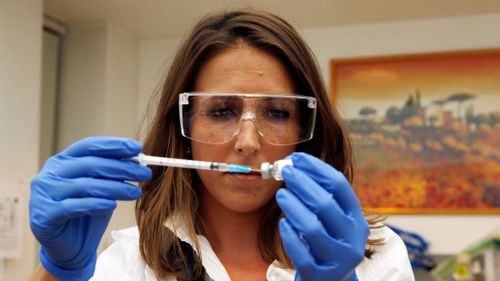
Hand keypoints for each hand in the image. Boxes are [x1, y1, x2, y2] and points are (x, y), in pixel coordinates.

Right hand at [29, 137, 151, 280]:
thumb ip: (112, 174)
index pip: (90, 146)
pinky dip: (95, 204)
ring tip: (135, 192)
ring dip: (115, 187)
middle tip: (144, 173)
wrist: (69, 248)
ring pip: (85, 185)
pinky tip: (112, 205)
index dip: (114, 146)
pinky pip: (73, 206)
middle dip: (121, 168)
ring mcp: (44, 193)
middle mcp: (51, 173)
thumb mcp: (101, 189)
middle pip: (90, 164)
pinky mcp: (44, 215)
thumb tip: (138, 161)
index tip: (137, 148)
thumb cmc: (86, 213)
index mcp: (63, 160)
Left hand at [276, 152, 368, 280]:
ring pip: (312, 228)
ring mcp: (337, 259)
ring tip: (280, 194)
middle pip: (325, 204)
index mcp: (357, 219)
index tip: (297, 157)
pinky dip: (289, 234)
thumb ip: (320, 197)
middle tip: (284, 171)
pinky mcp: (319, 275)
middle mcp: (352, 239)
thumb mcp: (332, 221)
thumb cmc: (327, 243)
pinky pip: (300, 252)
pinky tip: (283, 224)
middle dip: (302, 183)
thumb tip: (294, 166)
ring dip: (293, 206)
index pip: (340, 186)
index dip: (317, 168)